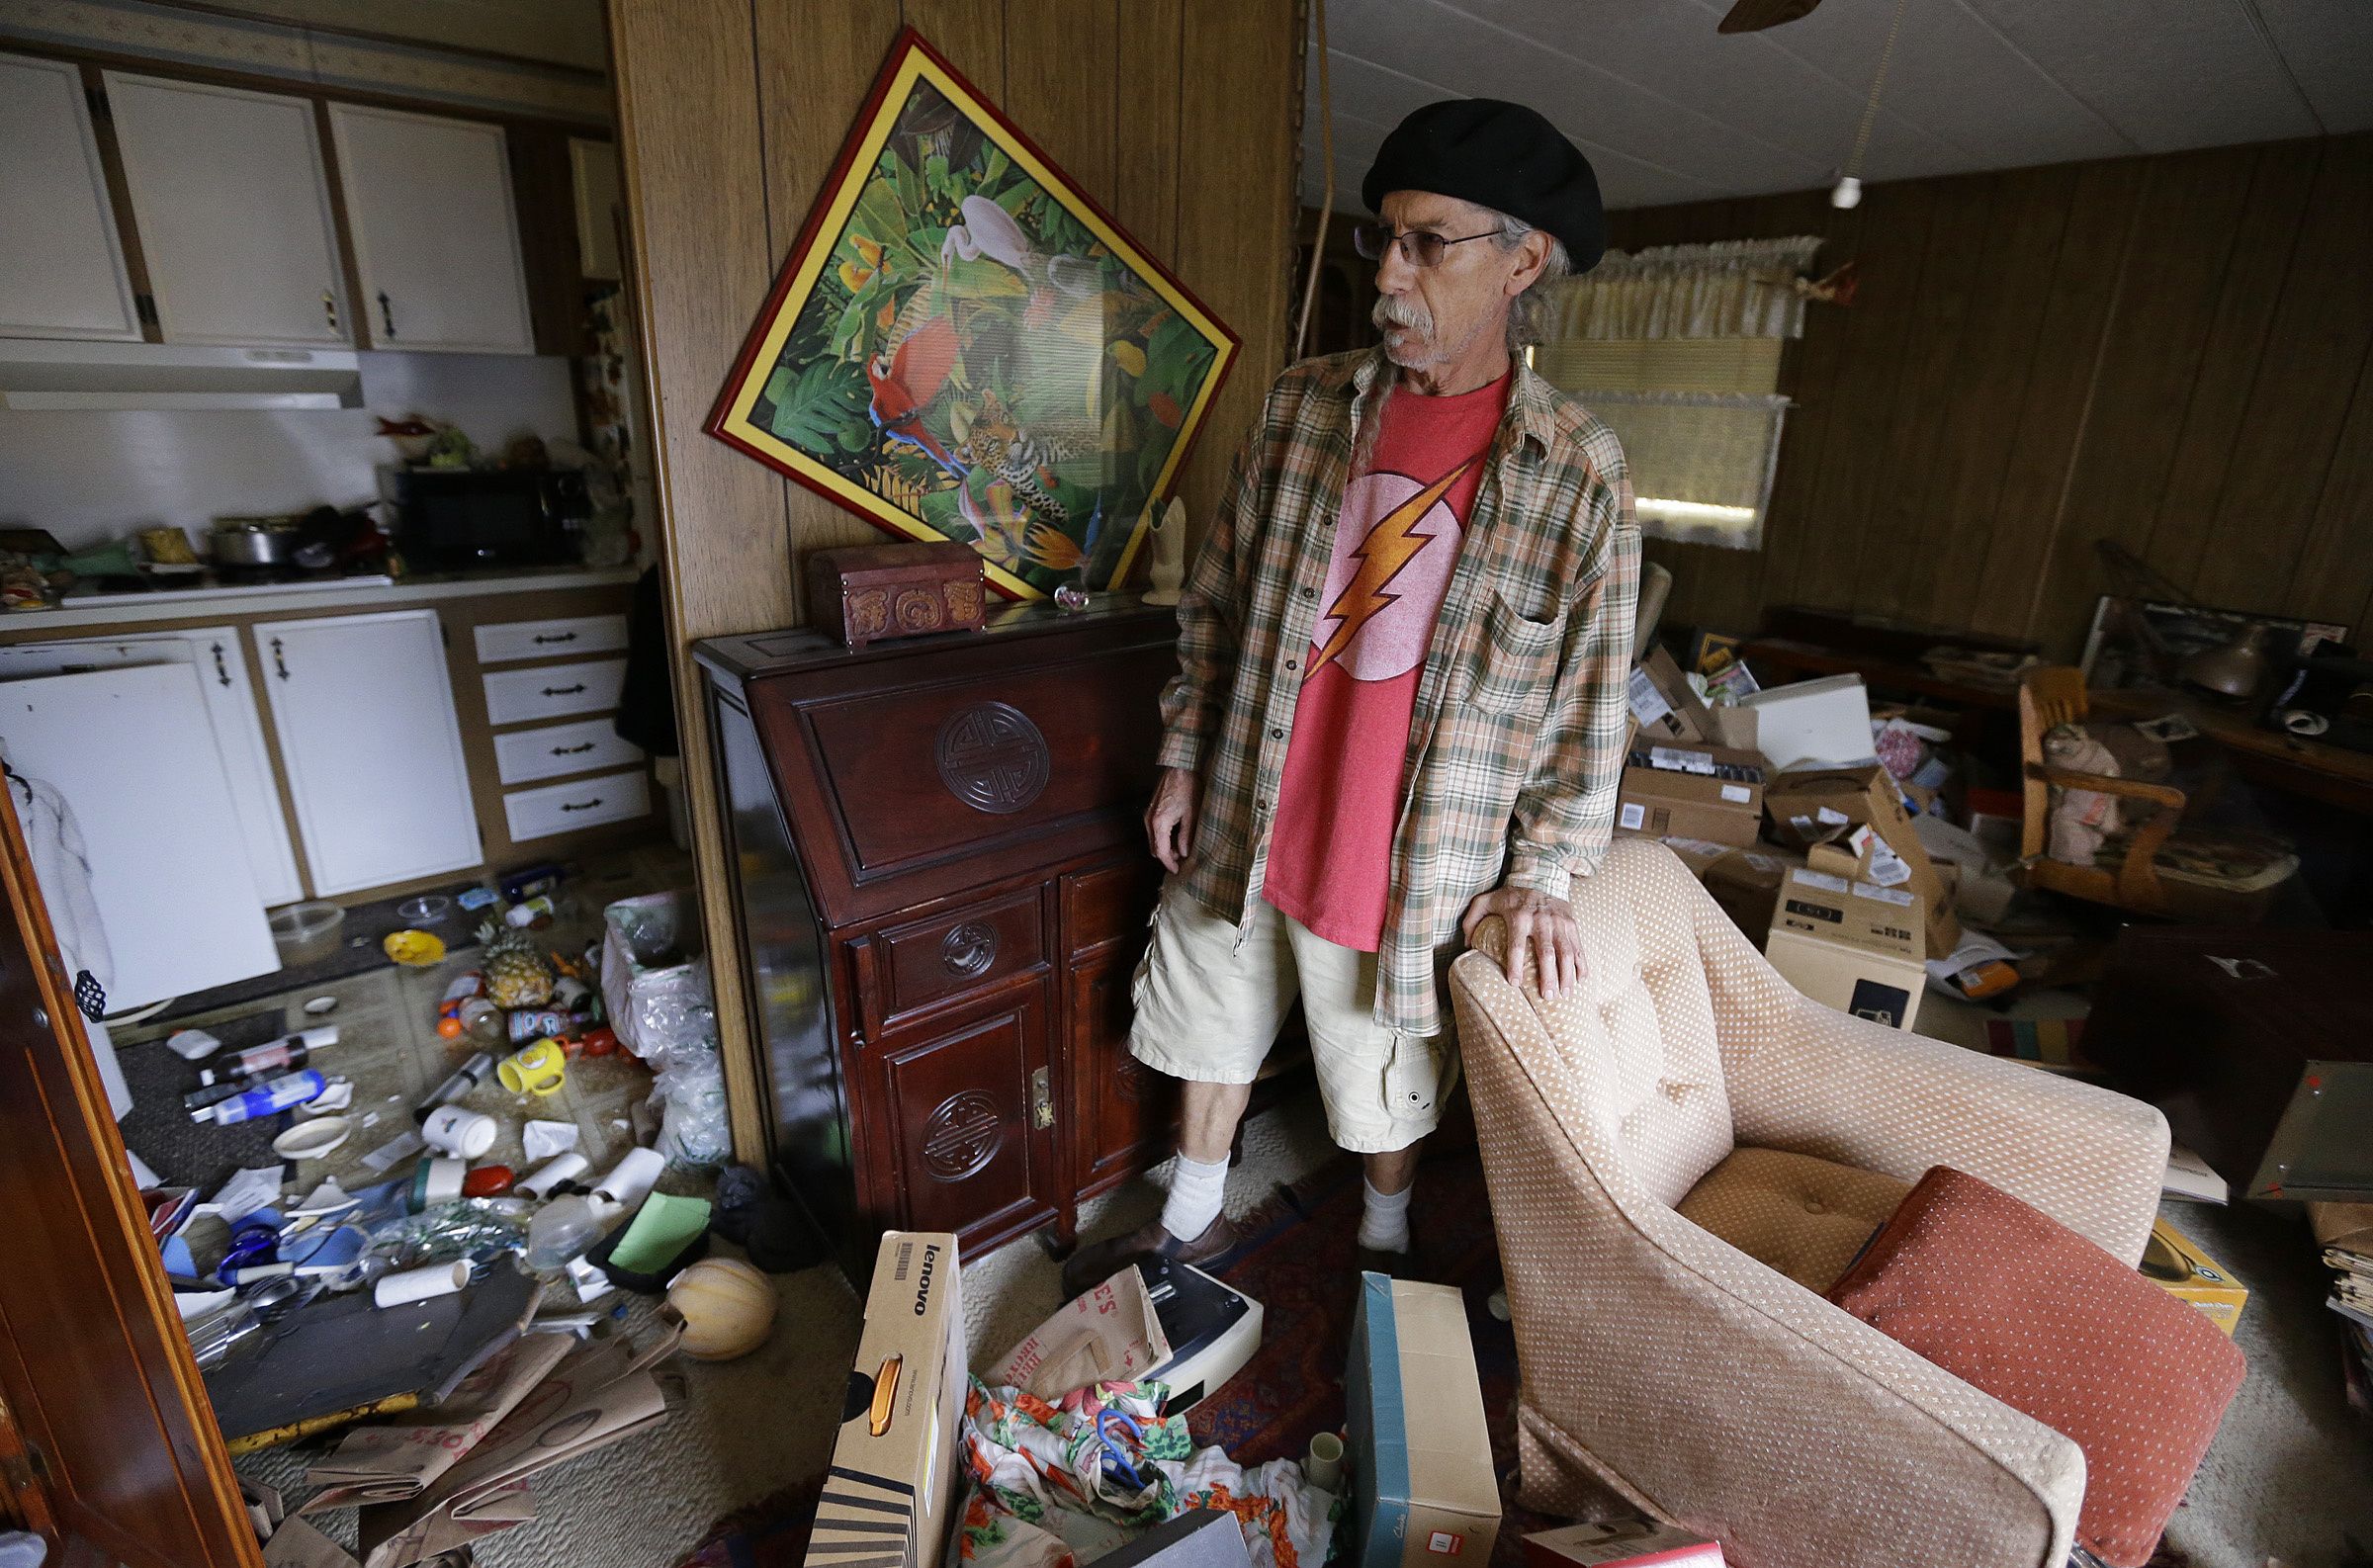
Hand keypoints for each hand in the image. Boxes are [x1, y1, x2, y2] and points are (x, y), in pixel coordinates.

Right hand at [1144, 767, 1200, 873]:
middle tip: (1183, 858)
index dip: (1169, 864)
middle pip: (1155, 848)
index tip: (1177, 871)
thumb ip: (1186, 836)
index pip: (1161, 852)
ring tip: (1183, 845)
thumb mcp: (1192, 814)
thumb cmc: (1188, 788)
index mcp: (1159, 823)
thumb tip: (1184, 853)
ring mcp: (1148, 814)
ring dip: (1165, 846)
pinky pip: (1154, 830)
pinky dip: (1163, 836)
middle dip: (1167, 856)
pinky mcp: (1151, 809)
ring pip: (1154, 840)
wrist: (1180, 767)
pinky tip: (1177, 833)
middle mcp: (1149, 820)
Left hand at [1460, 884, 1587, 999]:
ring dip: (1567, 975)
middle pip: (1547, 953)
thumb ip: (1472, 920)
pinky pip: (1579, 947)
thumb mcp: (1486, 901)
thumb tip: (1466, 945)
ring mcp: (1559, 923)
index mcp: (1520, 917)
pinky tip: (1581, 981)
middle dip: (1548, 977)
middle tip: (1547, 997)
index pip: (1516, 945)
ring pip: (1566, 952)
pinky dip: (1582, 965)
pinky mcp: (1572, 924)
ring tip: (1564, 994)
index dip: (1516, 965)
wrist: (1540, 877)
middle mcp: (1542, 921)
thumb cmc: (1510, 895)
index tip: (1515, 984)